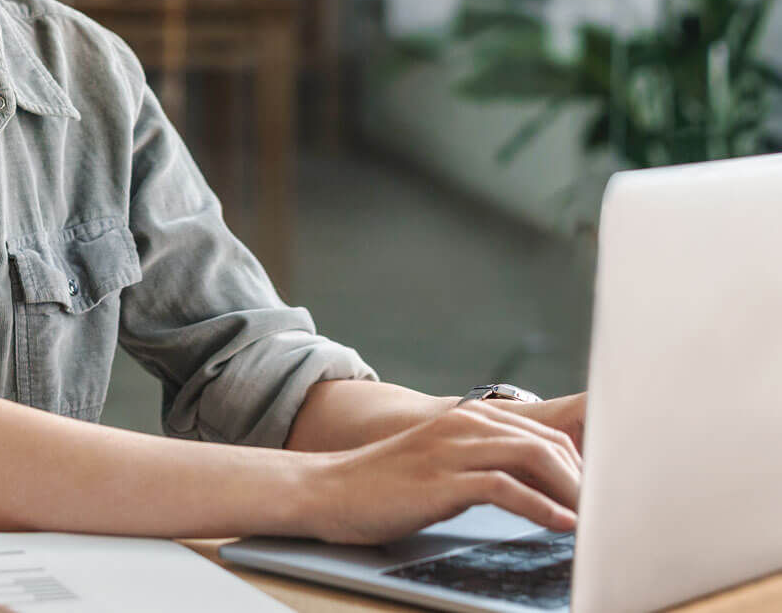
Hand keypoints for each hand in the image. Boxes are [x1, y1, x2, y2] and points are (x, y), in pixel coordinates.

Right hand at [306, 400, 581, 544]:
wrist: (331, 488)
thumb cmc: (386, 484)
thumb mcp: (441, 465)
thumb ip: (484, 465)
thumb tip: (538, 492)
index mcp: (469, 418)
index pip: (545, 434)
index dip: (582, 466)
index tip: (608, 499)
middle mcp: (465, 424)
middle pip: (548, 443)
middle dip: (587, 479)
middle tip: (614, 515)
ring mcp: (453, 449)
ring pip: (533, 459)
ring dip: (574, 493)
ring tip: (599, 524)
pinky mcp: (442, 480)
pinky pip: (505, 488)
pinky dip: (542, 508)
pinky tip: (563, 527)